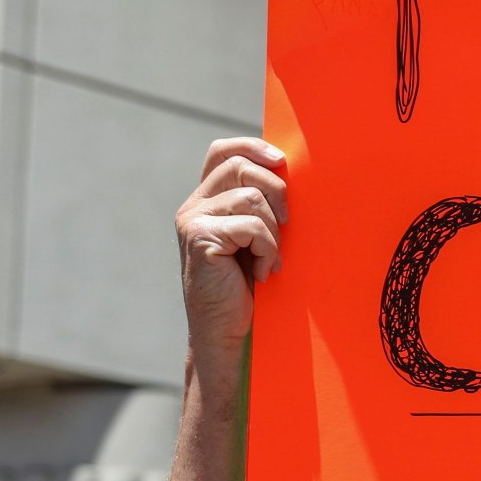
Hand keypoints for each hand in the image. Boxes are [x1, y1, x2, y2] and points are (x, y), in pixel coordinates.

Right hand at [177, 138, 288, 369]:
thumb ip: (260, 204)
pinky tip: (261, 273)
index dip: (253, 147)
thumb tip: (288, 170)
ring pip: (252, 197)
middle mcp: (193, 206)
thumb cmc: (247, 289)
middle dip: (277, 192)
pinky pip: (251, 226)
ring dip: (274, 232)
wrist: (227, 333)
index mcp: (205, 200)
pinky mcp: (199, 239)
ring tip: (269, 260)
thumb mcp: (255, 238)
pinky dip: (267, 250)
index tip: (281, 161)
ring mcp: (192, 221)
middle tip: (287, 226)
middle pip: (242, 167)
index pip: (223, 151)